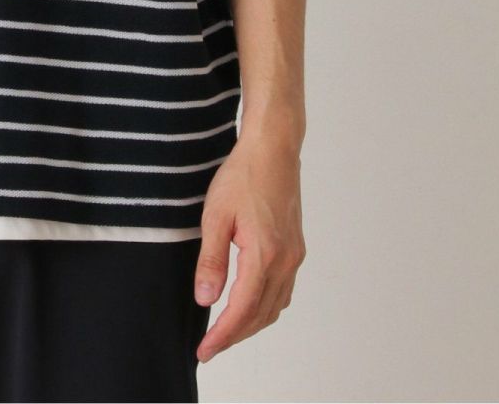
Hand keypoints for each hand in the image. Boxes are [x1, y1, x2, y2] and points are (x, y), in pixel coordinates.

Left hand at [192, 131, 305, 363]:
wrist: (273, 148)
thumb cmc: (243, 175)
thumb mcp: (216, 216)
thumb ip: (211, 260)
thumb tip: (205, 299)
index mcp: (265, 255)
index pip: (242, 310)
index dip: (222, 335)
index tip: (204, 350)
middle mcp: (286, 261)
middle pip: (261, 315)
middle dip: (235, 335)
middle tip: (209, 347)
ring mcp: (294, 255)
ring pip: (275, 306)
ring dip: (251, 324)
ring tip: (225, 331)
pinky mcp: (295, 248)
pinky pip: (282, 290)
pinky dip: (264, 306)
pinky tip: (248, 304)